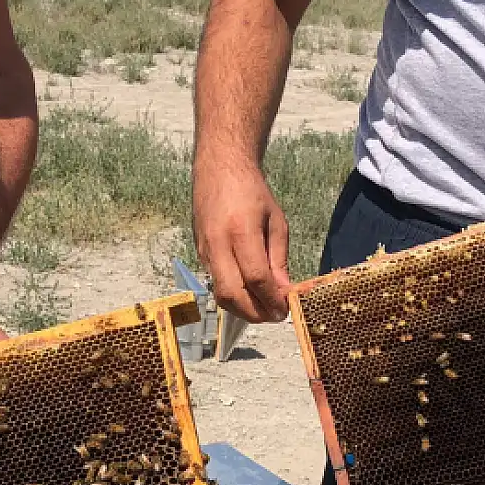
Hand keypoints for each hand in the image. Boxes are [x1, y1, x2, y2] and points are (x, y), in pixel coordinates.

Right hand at [193, 162, 292, 323]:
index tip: (285, 309)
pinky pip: (215, 283)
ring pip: (220, 294)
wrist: (219, 168)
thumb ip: (278, 259)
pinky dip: (233, 295)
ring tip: (263, 309)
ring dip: (242, 309)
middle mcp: (218, 244)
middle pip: (232, 294)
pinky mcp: (199, 253)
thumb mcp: (276, 222)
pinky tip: (249, 294)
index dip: (271, 299)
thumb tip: (283, 291)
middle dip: (255, 313)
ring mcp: (205, 250)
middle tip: (274, 316)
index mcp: (241, 231)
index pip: (256, 278)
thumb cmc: (252, 191)